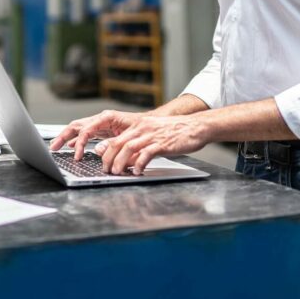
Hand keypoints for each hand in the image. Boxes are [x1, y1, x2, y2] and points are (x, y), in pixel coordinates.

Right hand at [50, 109, 142, 160]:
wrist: (152, 124)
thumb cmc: (144, 127)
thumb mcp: (130, 136)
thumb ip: (114, 143)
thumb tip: (98, 150)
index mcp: (107, 117)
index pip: (86, 129)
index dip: (79, 143)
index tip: (77, 156)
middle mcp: (101, 119)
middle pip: (77, 126)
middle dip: (63, 136)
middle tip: (53, 148)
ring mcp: (101, 124)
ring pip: (79, 129)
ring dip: (66, 137)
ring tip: (56, 147)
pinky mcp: (102, 130)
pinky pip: (85, 133)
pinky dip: (77, 139)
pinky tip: (71, 146)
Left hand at [95, 114, 209, 174]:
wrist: (196, 127)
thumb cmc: (177, 132)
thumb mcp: (154, 135)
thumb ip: (140, 145)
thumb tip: (127, 160)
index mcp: (139, 125)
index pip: (116, 139)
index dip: (106, 152)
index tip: (103, 163)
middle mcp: (143, 128)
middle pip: (118, 143)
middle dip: (109, 159)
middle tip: (107, 171)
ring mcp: (152, 135)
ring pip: (128, 148)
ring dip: (120, 162)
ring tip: (117, 173)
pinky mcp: (163, 143)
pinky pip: (146, 154)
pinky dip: (139, 163)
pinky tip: (138, 171)